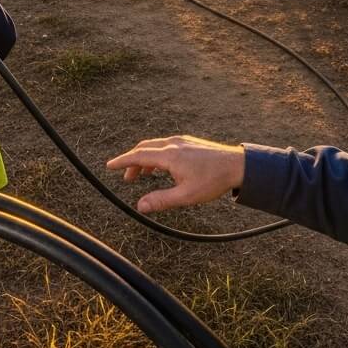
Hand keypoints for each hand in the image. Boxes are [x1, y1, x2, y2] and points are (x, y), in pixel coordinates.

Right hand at [106, 135, 245, 213]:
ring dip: (145, 159)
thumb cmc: (213, 181)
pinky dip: (156, 156)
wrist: (238, 165)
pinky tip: (161, 168)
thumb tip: (140, 206)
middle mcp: (173, 144)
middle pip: (144, 148)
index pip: (138, 155)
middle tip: (126, 178)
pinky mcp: (189, 143)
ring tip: (141, 176)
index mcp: (169, 155)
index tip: (109, 166)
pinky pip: (166, 146)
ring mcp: (182, 141)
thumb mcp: (186, 196)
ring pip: (155, 146)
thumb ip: (161, 200)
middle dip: (132, 162)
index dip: (122, 162)